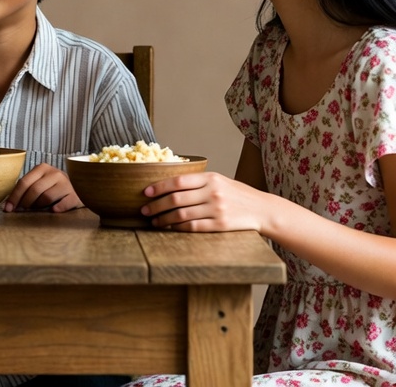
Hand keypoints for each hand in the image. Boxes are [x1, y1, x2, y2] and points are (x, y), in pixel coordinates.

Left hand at [3, 163, 80, 212]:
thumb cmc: (54, 188)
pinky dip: (56, 208)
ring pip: (46, 197)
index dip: (14, 196)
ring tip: (38, 209)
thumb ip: (27, 189)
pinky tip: (53, 210)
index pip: (24, 182)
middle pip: (34, 190)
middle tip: (22, 210)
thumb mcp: (40, 183)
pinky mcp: (75, 195)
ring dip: (39, 206)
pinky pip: (63, 204)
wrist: (80, 188)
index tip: (7, 209)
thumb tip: (8, 205)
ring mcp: (66, 183)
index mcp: (42, 168)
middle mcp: (55, 173)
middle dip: (25, 203)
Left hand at [141, 170, 264, 231]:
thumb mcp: (218, 180)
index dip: (159, 187)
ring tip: (154, 222)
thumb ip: (197, 181)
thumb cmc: (236, 194)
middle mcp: (212, 192)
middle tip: (144, 210)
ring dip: (164, 219)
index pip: (178, 181)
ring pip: (182, 215)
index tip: (146, 192)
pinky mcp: (221, 226)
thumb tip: (167, 184)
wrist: (262, 209)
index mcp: (210, 178)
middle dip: (156, 205)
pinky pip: (194, 227)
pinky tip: (170, 228)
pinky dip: (179, 228)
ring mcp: (217, 210)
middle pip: (176, 199)